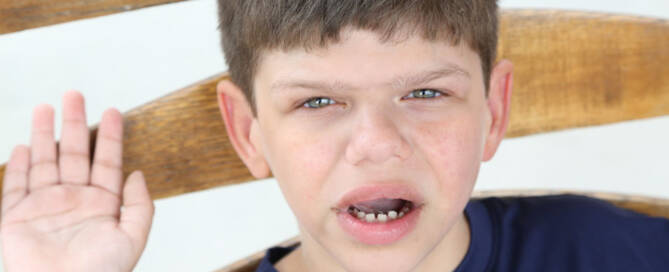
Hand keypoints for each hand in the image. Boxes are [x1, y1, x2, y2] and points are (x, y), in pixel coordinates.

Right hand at [1, 91, 153, 271]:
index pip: (107, 161)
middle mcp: (73, 201)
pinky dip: (18, 166)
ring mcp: (44, 208)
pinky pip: (15, 186)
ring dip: (45, 134)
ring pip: (45, 162)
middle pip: (74, 153)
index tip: (114, 111)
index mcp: (102, 205)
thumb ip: (140, 206)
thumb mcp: (133, 238)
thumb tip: (138, 174)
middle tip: (75, 94)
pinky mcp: (16, 219)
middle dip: (74, 123)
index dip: (110, 136)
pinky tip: (24, 146)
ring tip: (47, 108)